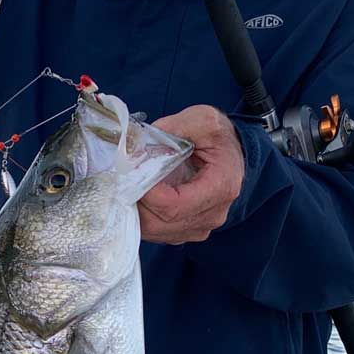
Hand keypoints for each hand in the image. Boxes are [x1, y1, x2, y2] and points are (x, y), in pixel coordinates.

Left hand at [139, 106, 245, 244]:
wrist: (230, 155)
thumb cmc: (218, 138)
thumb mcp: (203, 119)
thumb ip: (175, 128)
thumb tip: (142, 145)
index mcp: (221, 188)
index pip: (173, 205)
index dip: (147, 193)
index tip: (133, 173)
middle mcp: (212, 215)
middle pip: (160, 223)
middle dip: (137, 202)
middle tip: (123, 180)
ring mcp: (199, 228)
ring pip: (154, 232)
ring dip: (136, 212)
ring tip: (128, 187)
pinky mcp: (186, 232)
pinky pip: (156, 233)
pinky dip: (141, 218)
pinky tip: (138, 198)